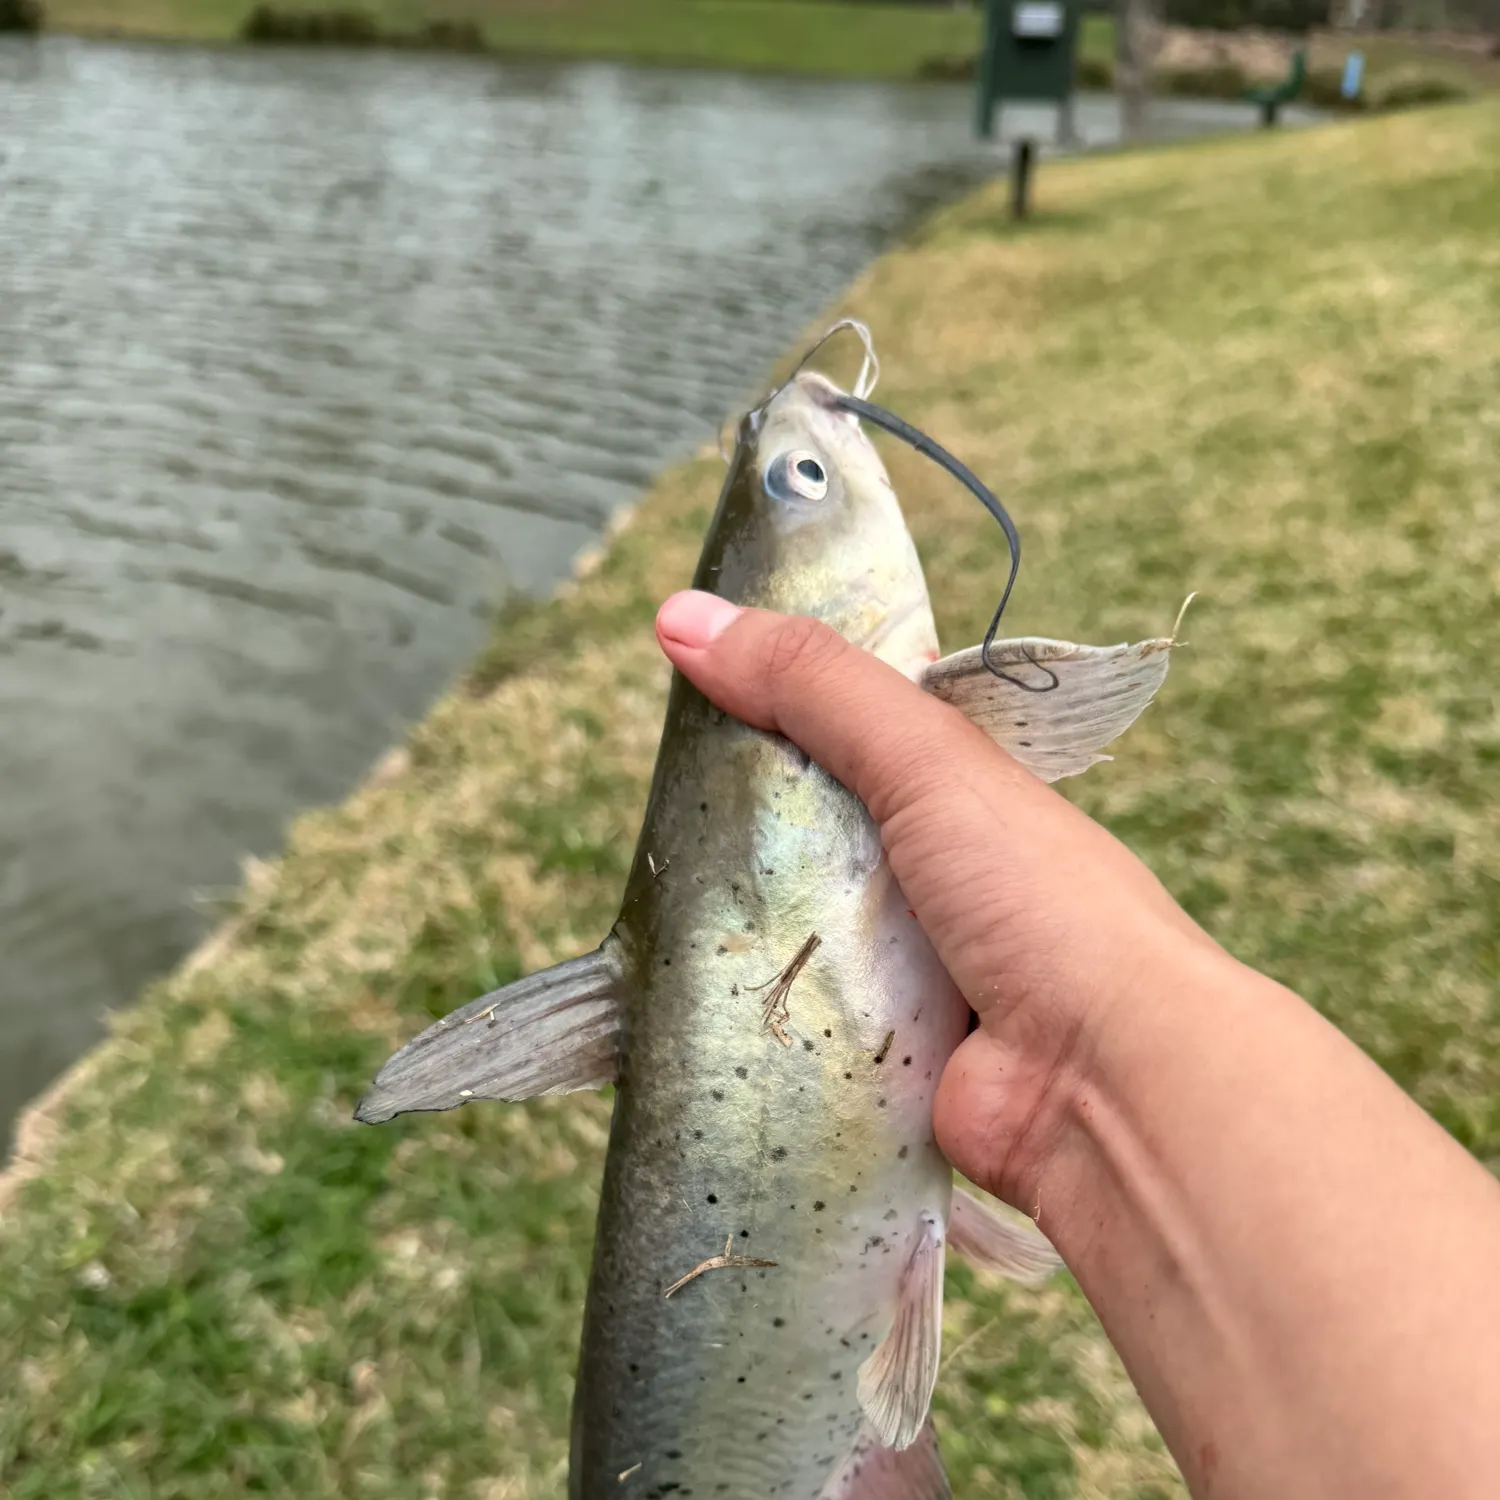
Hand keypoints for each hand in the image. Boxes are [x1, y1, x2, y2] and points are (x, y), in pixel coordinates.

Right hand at [654, 589, 1222, 1207]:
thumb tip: (681, 616)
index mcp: (963, 793)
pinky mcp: (882, 1048)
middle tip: (660, 805)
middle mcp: (938, 874)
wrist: (1105, 1086)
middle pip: (811, 829)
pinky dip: (758, 1003)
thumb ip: (814, 686)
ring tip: (659, 898)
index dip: (778, 706)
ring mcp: (911, 966)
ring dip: (745, 918)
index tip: (690, 688)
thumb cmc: (1040, 902)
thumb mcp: (927, 760)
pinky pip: (795, 1011)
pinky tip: (696, 986)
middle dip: (745, 821)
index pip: (854, 729)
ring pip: (793, 924)